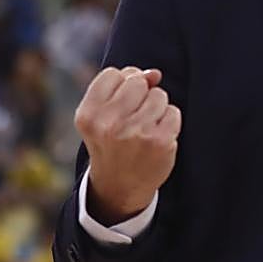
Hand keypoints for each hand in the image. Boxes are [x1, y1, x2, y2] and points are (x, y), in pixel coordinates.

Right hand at [74, 66, 181, 224]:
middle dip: (141, 94)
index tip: (119, 104)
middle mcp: (109, 124)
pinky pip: (173, 112)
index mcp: (89, 115)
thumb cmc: (112, 143)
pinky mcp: (159, 142)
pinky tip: (157, 136)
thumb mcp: (103, 116)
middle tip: (133, 118)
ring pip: (158, 95)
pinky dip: (169, 121)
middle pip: (138, 81)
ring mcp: (136, 133)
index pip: (113, 74)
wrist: (119, 187)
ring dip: (156, 108)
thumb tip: (154, 74)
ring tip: (145, 128)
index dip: (121, 85)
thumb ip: (123, 87)